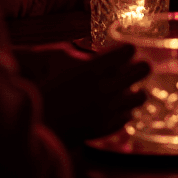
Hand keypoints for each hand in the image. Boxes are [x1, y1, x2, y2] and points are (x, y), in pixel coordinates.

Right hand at [20, 42, 150, 141]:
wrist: (36, 127)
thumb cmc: (44, 91)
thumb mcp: (59, 66)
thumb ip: (85, 59)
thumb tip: (103, 54)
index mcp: (91, 69)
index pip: (126, 51)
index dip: (128, 49)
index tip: (127, 50)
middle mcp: (104, 88)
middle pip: (142, 70)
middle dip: (141, 66)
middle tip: (139, 66)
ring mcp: (107, 110)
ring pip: (140, 96)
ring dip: (136, 91)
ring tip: (129, 89)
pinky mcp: (106, 128)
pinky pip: (127, 117)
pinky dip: (123, 111)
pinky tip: (114, 108)